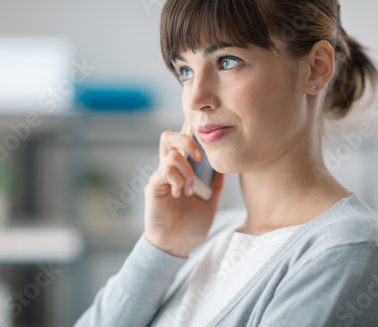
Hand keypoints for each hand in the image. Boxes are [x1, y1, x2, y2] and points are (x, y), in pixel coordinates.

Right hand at [144, 121, 224, 257]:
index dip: (190, 131)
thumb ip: (215, 184)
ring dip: (187, 171)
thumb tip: (224, 168)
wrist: (177, 247)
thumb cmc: (191, 226)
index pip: (182, 142)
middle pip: (169, 137)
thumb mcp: (210, 202)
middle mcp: (168, 170)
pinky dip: (177, 180)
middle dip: (187, 139)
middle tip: (200, 157)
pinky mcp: (154, 186)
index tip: (204, 133)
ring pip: (171, 153)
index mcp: (182, 171)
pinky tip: (180, 195)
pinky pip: (164, 170)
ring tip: (191, 190)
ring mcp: (160, 177)